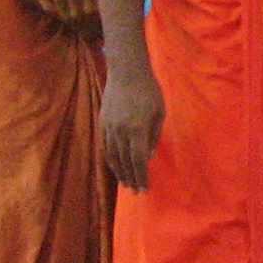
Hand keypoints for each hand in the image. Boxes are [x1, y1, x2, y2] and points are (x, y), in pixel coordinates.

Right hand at [102, 62, 163, 193]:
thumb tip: (148, 157)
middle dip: (131, 179)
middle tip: (135, 191)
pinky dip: (110, 159)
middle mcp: (121, 132)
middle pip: (125, 162)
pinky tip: (115, 166)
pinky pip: (105, 147)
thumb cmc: (149, 91)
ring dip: (119, 172)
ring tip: (126, 183)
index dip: (141, 177)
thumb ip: (153, 137)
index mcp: (137, 130)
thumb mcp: (159, 113)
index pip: (138, 161)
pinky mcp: (102, 122)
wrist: (127, 71)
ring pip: (112, 156)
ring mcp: (109, 128)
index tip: (144, 189)